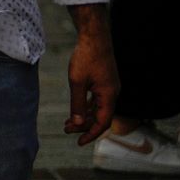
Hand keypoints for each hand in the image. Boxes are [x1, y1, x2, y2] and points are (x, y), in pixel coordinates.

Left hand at [64, 14, 118, 145]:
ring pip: (98, 108)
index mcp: (109, 96)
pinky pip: (98, 100)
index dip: (91, 134)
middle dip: (84, 126)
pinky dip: (87, 106)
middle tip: (66, 130)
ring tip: (67, 123)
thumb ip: (77, 104)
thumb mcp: (77, 82)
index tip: (79, 142)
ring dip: (84, 116)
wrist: (94, 36)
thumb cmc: (86, 57)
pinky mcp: (105, 82)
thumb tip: (76, 124)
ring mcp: (110, 87)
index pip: (102, 122)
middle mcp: (113, 93)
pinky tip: (77, 109)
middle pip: (100, 117)